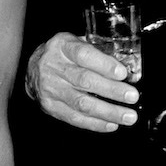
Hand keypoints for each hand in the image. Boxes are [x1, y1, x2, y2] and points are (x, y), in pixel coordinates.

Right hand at [25, 32, 140, 132]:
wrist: (33, 67)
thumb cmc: (63, 53)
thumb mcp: (76, 41)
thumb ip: (97, 51)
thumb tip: (127, 66)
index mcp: (63, 46)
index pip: (84, 55)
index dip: (104, 65)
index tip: (123, 73)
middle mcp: (54, 67)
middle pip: (85, 81)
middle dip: (112, 91)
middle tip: (132, 96)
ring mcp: (51, 89)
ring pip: (81, 103)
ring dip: (108, 111)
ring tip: (128, 116)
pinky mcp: (50, 106)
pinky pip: (74, 117)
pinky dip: (95, 123)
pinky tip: (111, 124)